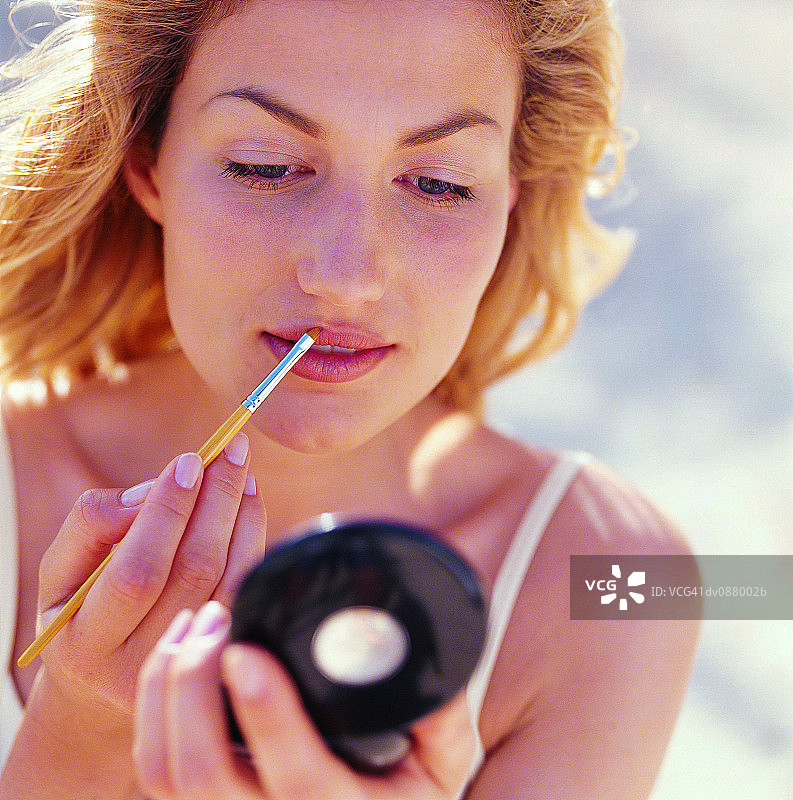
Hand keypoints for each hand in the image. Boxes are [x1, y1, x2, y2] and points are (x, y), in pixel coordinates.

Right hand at [32, 433, 265, 725]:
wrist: (104, 682)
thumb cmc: (82, 606)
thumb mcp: (61, 570)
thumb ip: (91, 525)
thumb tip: (148, 494)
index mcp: (84, 644)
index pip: (136, 571)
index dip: (166, 512)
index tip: (190, 460)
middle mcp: (137, 665)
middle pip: (193, 571)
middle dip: (216, 501)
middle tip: (230, 451)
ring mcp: (188, 666)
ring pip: (230, 579)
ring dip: (242, 516)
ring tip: (242, 472)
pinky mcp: (222, 656)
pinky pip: (247, 590)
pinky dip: (254, 540)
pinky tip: (250, 505)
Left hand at [134, 601, 477, 799]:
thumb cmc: (405, 793)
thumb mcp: (444, 762)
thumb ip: (444, 713)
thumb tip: (433, 653)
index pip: (296, 778)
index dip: (265, 714)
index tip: (246, 649)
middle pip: (203, 774)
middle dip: (193, 683)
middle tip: (214, 616)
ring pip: (165, 773)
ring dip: (166, 687)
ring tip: (195, 622)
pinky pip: (153, 770)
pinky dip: (152, 705)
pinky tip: (175, 656)